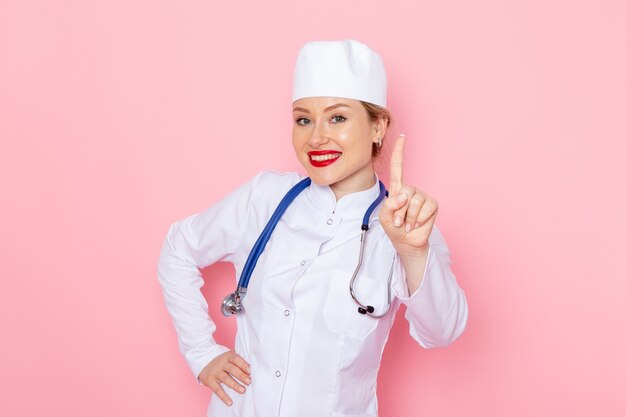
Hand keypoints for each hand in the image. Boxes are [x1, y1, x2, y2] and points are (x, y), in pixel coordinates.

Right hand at [198, 350, 251, 406]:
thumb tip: (255, 367)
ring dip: (234, 385)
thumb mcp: (230, 358)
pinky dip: (223, 396)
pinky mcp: (210, 380)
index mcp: (228, 356)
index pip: (236, 359)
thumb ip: (240, 361)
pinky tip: (230, 402)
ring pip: (225, 378)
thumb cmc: (223, 362)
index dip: (243, 365)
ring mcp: (215, 372)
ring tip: (243, 390)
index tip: (250, 371)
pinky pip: (217, 389)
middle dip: (241, 375)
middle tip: (249, 382)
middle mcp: (221, 363)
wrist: (204, 362)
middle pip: (232, 369)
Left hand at [379, 134, 437, 255]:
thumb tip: (403, 196)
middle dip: (400, 210)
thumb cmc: (394, 227)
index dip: (399, 152)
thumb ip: (389, 205)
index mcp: (397, 189)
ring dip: (409, 217)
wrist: (406, 242)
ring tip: (407, 224)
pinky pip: (426, 208)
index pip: (398, 167)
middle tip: (398, 221)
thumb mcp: (384, 216)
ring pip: (415, 202)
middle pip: (405, 192)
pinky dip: (419, 219)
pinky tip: (417, 224)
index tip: (402, 137)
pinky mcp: (432, 205)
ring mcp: (422, 197)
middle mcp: (411, 190)